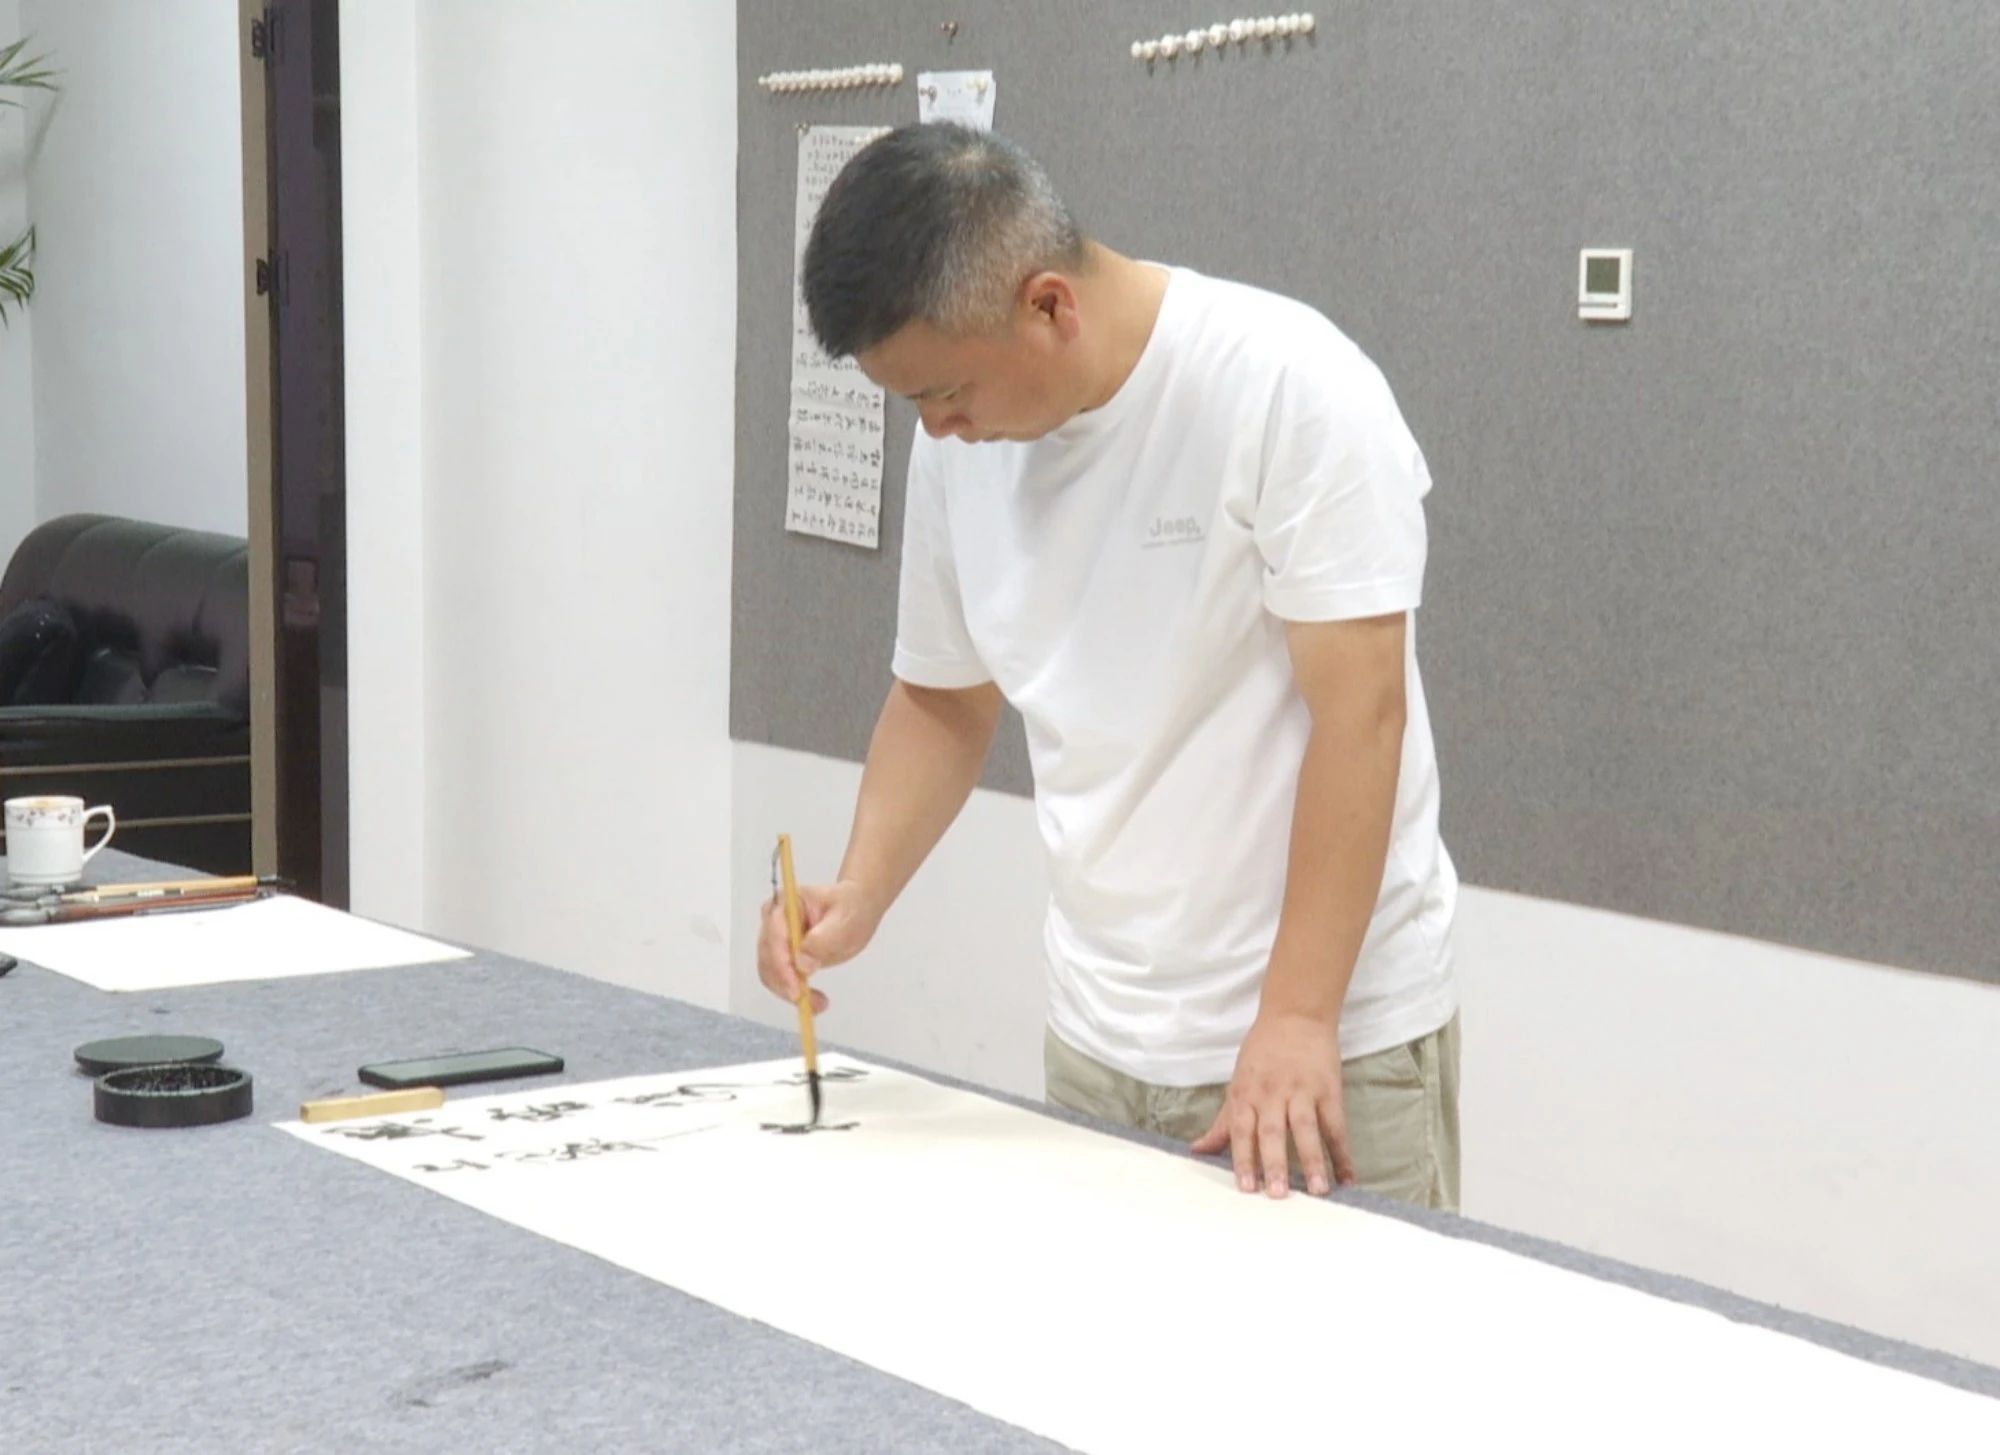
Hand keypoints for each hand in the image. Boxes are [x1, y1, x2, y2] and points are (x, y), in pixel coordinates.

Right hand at [756, 879, 883, 1012]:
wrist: (856, 909)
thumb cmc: (851, 908)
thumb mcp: (844, 920)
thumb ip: (823, 940)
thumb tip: (802, 965)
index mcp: (784, 905)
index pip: (774, 937)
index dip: (782, 965)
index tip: (796, 988)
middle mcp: (772, 921)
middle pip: (768, 958)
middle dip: (786, 984)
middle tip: (812, 1002)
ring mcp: (775, 940)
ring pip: (770, 973)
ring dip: (790, 992)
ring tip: (818, 1004)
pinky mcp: (782, 956)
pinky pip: (780, 979)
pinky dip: (793, 993)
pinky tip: (813, 1001)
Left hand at [1191, 1011, 1355, 1197]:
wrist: (1295, 1014)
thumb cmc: (1261, 1053)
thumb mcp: (1237, 1084)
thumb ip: (1222, 1122)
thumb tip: (1197, 1150)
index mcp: (1245, 1094)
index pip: (1241, 1130)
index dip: (1242, 1159)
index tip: (1246, 1188)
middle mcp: (1272, 1094)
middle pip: (1272, 1132)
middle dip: (1274, 1164)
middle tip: (1278, 1195)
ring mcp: (1302, 1091)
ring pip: (1306, 1128)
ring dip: (1313, 1161)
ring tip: (1318, 1191)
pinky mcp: (1328, 1088)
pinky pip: (1336, 1125)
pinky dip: (1343, 1153)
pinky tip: (1348, 1177)